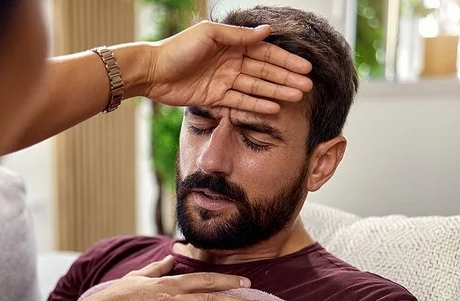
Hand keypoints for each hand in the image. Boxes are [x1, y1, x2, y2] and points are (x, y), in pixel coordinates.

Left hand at [145, 21, 312, 113]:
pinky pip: (240, 103)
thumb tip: (266, 31)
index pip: (265, 53)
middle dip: (286, 79)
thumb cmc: (178, 48)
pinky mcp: (215, 98)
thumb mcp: (209, 35)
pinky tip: (273, 109)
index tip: (305, 69)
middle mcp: (231, 63)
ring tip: (296, 98)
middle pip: (264, 72)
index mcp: (231, 45)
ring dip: (276, 93)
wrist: (152, 71)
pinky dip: (256, 106)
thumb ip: (238, 36)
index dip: (285, 61)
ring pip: (256, 88)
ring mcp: (224, 81)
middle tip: (307, 88)